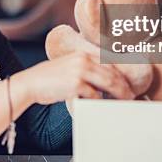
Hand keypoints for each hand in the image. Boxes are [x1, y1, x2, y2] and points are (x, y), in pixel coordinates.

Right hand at [17, 52, 134, 105]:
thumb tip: (104, 82)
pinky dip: (99, 102)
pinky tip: (101, 107)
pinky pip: (94, 96)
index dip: (121, 75)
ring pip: (108, 83)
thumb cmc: (49, 79)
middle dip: (124, 87)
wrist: (30, 83)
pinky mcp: (76, 85)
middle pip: (112, 73)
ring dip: (118, 95)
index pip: (109, 63)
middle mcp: (83, 60)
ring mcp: (80, 71)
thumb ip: (85, 69)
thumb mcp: (68, 66)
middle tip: (131, 97)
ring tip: (123, 103)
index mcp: (82, 54)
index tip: (128, 84)